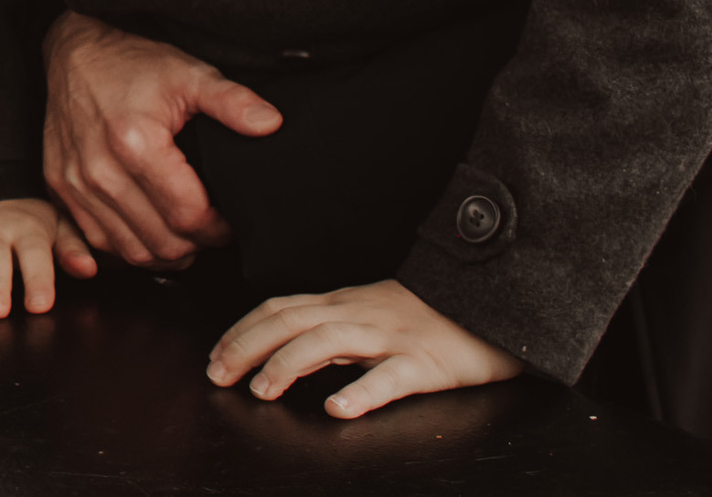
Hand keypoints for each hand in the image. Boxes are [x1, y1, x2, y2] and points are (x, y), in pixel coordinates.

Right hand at [43, 12, 280, 267]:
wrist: (74, 53)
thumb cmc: (132, 63)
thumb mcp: (189, 73)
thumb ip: (232, 101)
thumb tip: (271, 124)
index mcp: (134, 143)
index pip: (188, 216)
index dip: (218, 228)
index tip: (230, 220)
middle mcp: (98, 170)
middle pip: (161, 243)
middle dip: (196, 245)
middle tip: (212, 229)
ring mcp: (74, 184)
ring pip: (130, 252)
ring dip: (164, 253)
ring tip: (185, 234)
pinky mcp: (59, 190)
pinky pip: (99, 243)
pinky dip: (129, 247)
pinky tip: (149, 231)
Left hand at [206, 279, 522, 418]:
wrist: (497, 301)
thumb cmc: (432, 315)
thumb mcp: (374, 313)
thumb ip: (334, 327)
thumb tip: (289, 347)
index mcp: (346, 303)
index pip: (281, 309)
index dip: (242, 331)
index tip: (214, 357)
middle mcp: (361, 313)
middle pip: (292, 320)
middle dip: (247, 346)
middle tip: (217, 375)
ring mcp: (393, 336)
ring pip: (330, 341)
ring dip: (289, 364)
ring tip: (262, 390)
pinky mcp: (426, 362)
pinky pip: (391, 377)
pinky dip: (361, 392)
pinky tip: (338, 410)